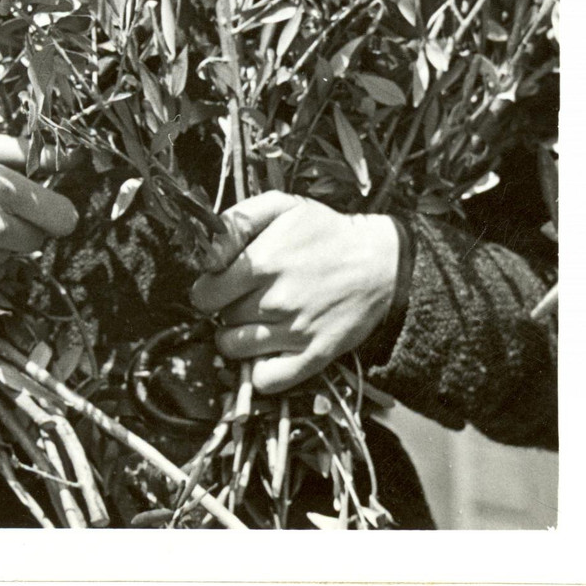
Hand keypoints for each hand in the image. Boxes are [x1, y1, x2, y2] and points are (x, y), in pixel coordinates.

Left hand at [190, 192, 398, 393]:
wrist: (380, 263)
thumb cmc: (324, 232)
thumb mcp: (281, 206)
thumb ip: (238, 220)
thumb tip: (206, 250)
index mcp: (263, 262)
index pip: (204, 294)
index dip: (209, 288)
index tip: (221, 283)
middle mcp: (275, 301)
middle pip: (220, 320)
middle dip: (226, 308)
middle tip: (245, 297)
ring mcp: (295, 333)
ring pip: (234, 350)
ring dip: (237, 337)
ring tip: (255, 320)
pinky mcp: (314, 357)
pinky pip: (266, 379)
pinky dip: (259, 369)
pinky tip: (267, 349)